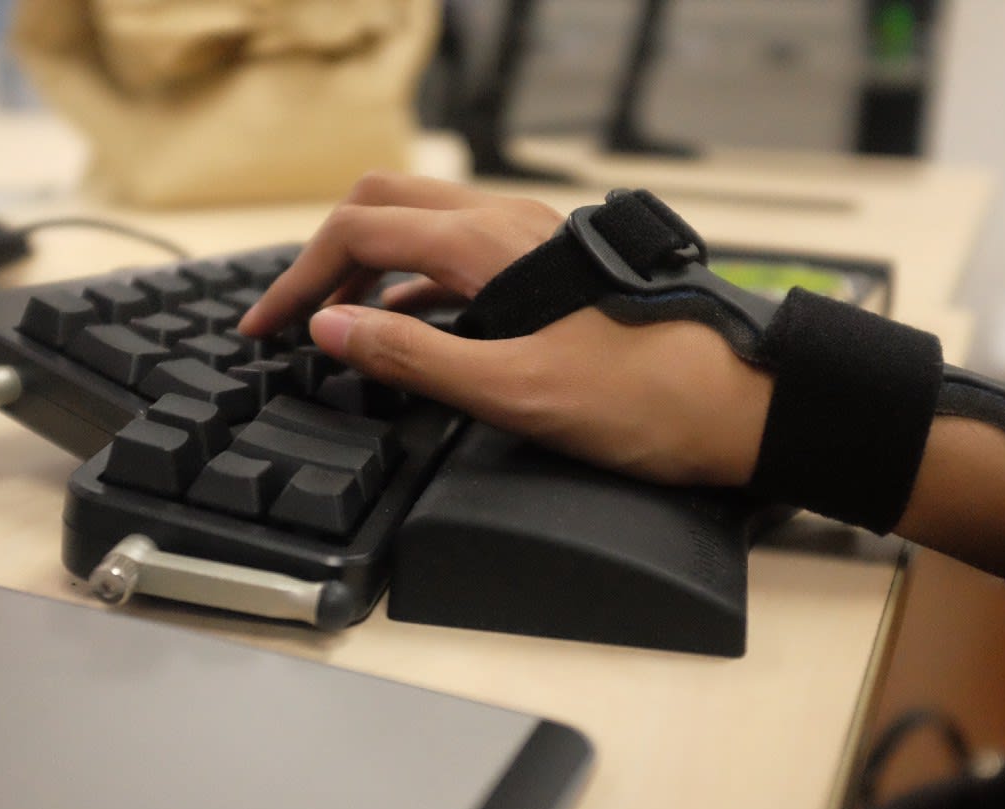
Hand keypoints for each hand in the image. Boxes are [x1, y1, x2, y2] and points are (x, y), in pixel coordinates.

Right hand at [240, 171, 772, 486]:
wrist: (739, 406)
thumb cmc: (646, 399)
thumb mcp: (513, 389)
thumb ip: (414, 355)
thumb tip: (333, 327)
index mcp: (489, 244)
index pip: (360, 233)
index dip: (300, 280)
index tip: (265, 329)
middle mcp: (507, 227)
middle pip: (385, 206)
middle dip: (327, 255)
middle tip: (293, 315)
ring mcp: (530, 245)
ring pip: (422, 229)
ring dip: (369, 268)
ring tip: (336, 326)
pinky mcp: (549, 273)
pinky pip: (458, 260)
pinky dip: (413, 285)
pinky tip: (407, 330)